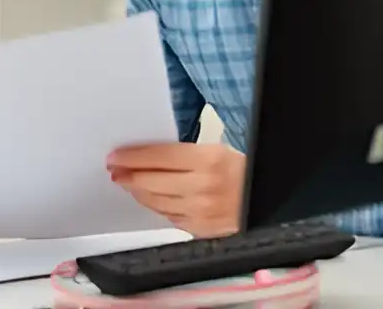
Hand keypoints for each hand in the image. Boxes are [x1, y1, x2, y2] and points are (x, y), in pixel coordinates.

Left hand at [107, 143, 245, 237]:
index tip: (115, 157)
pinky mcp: (200, 230)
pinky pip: (168, 217)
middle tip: (115, 170)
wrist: (268, 201)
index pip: (158, 157)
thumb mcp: (215, 152)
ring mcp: (201, 212)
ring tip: (128, 183)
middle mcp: (203, 188)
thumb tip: (144, 158)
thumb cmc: (240, 172)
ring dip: (137, 192)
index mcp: (208, 161)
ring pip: (156, 201)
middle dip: (128, 175)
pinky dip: (156, 206)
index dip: (131, 157)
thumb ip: (181, 155)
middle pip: (151, 181)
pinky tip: (149, 198)